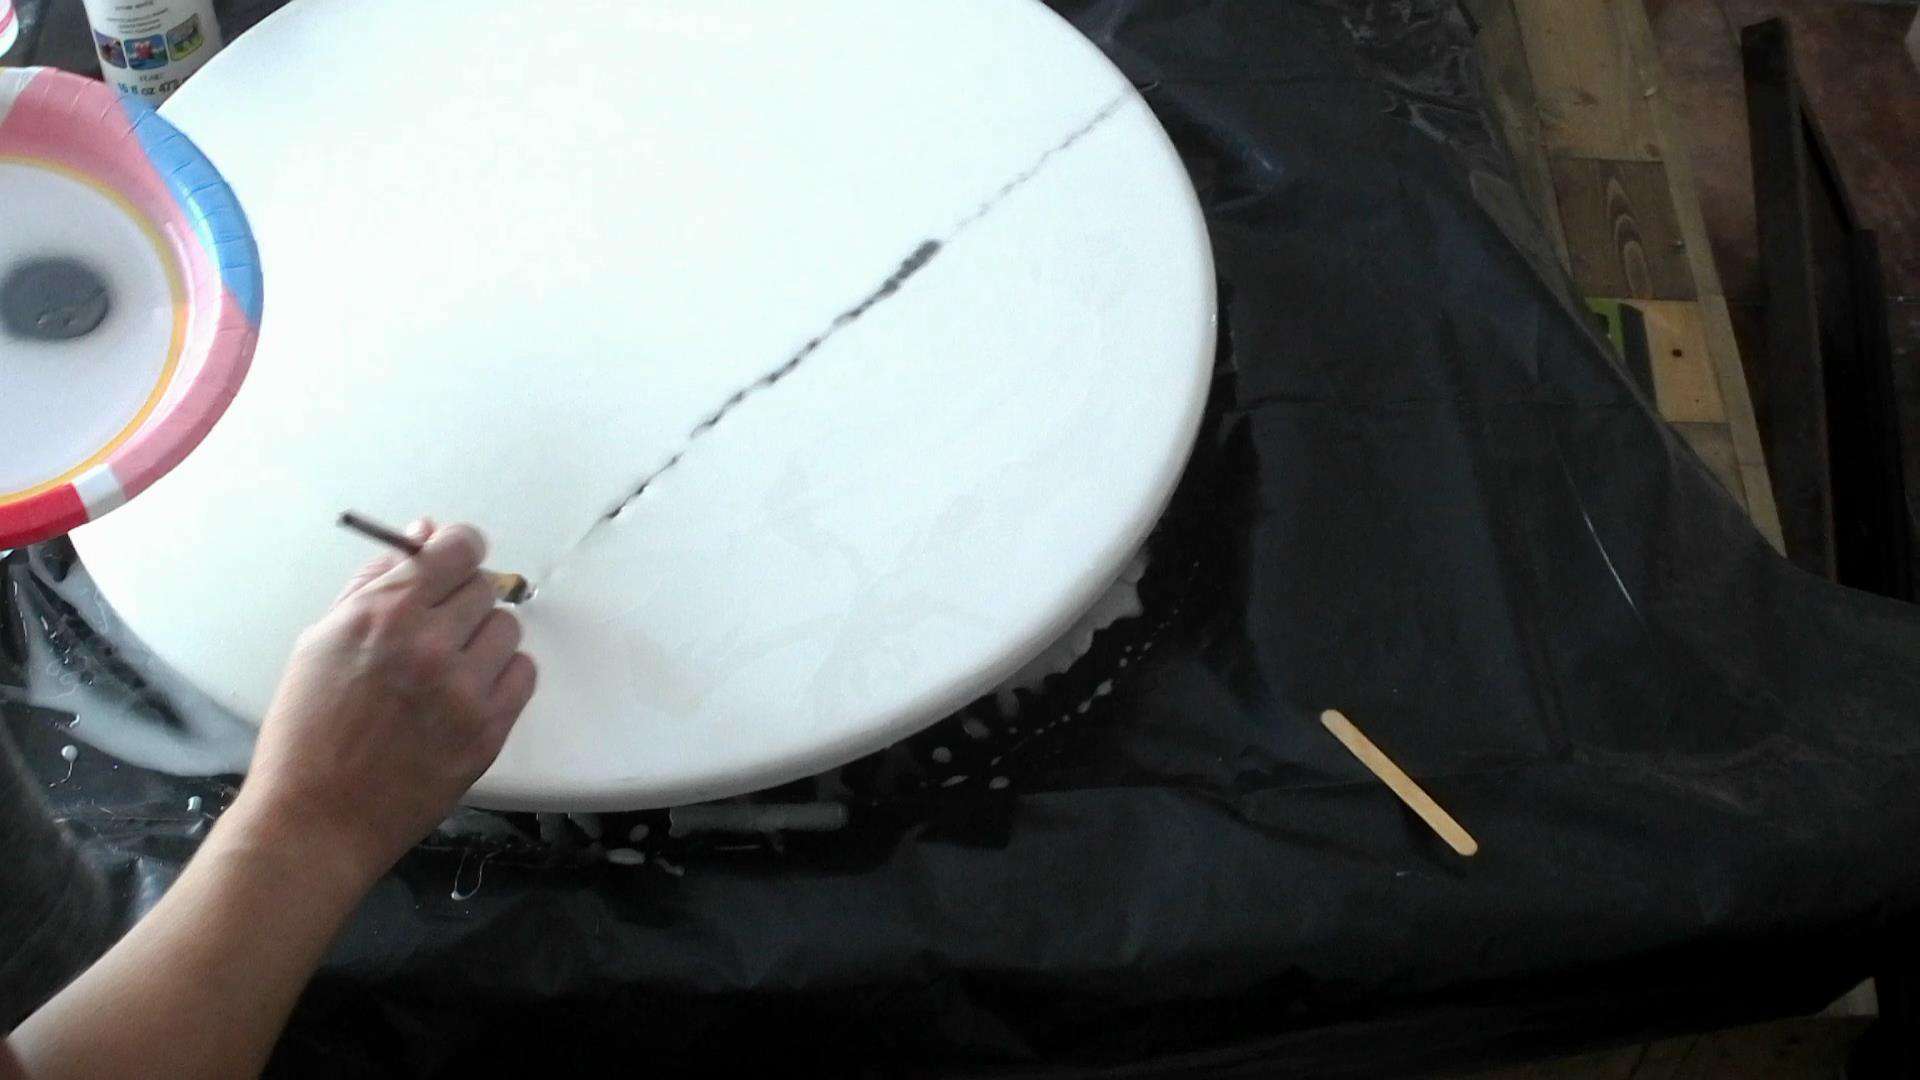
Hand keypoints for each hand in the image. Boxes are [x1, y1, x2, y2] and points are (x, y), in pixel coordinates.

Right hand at [232, 520, 536, 882]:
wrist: (316, 819)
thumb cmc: (308, 731)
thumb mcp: (321, 640)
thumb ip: (375, 581)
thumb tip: (424, 534)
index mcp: (383, 614)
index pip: (457, 548)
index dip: (459, 548)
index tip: (454, 560)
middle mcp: (429, 645)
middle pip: (485, 586)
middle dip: (462, 600)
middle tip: (436, 630)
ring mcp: (463, 690)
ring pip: (508, 629)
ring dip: (483, 640)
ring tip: (446, 669)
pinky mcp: (488, 730)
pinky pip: (523, 674)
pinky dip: (501, 677)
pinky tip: (466, 695)